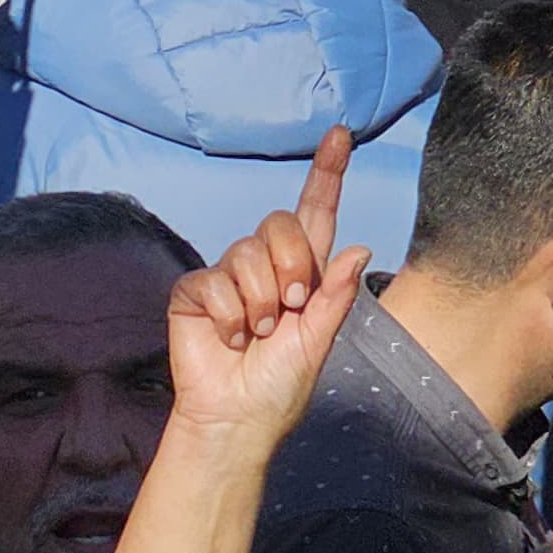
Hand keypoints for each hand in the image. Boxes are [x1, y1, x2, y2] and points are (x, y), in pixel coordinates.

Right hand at [165, 127, 367, 446]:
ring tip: (256, 336)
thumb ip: (336, 296)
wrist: (236, 418)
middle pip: (280, 225)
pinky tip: (228, 339)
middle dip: (291, 268)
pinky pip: (212, 282)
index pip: (315, 213)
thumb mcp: (319, 341)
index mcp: (304, 273)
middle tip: (289, 311)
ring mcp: (227, 277)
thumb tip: (358, 248)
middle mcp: (266, 266)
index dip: (326, 174)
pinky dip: (227, 316)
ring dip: (258, 304)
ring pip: (246, 255)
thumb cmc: (279, 386)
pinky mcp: (194, 293)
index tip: (340, 135)